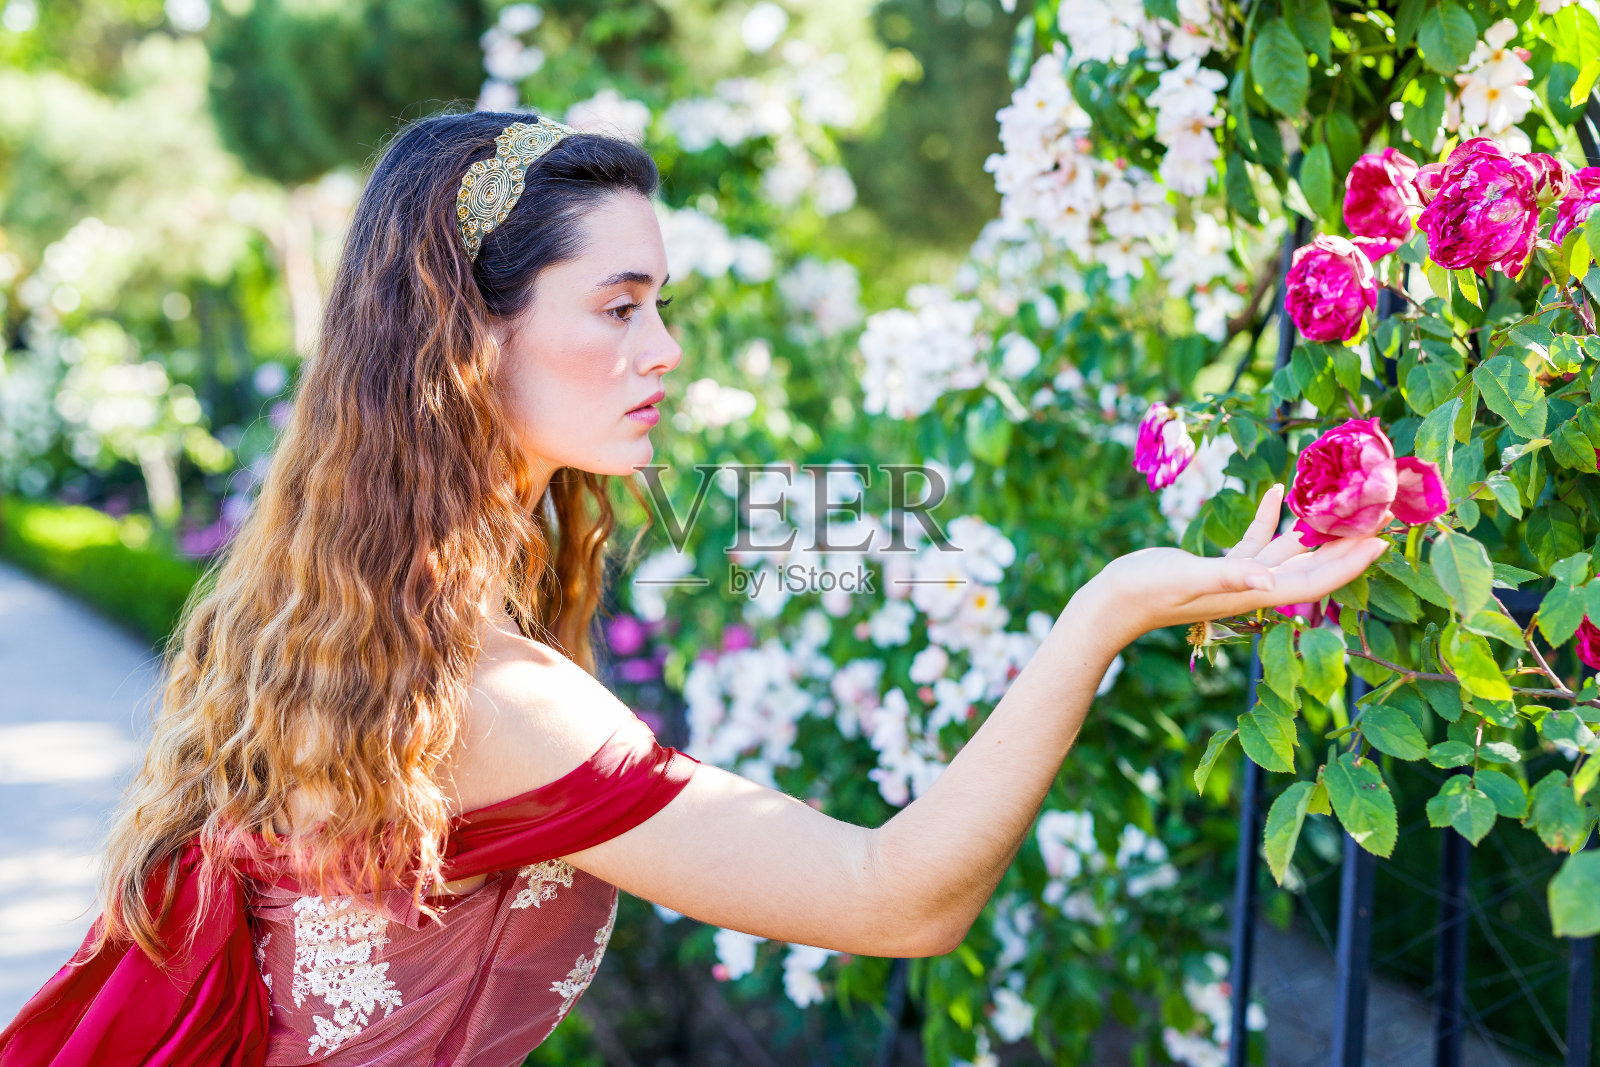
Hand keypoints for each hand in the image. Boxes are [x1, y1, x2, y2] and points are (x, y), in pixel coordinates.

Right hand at [1081, 484, 1388, 645]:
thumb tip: (1266, 582)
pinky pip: (1256, 541)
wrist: (1112, 602)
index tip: (1381, 541)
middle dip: (1346, 544)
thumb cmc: (1146, 592)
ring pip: (1288, 552)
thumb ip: (1228, 576)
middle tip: (1379, 516)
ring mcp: (1237, 578)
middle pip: (1311, 567)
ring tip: (1344, 502)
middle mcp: (1253, 589)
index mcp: (1252, 595)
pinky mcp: (1219, 567)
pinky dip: (1269, 518)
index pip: (1313, 582)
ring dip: (1315, 529)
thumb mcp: (1187, 577)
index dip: (1349, 563)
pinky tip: (1276, 492)